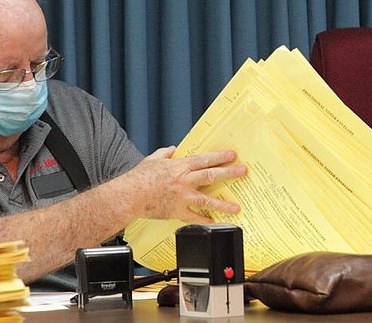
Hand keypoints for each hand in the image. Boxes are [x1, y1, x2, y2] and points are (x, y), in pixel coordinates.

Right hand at [126, 146, 246, 222]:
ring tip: (236, 207)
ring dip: (223, 204)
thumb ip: (165, 154)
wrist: (129, 196)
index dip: (220, 156)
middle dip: (229, 173)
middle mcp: (184, 181)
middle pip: (211, 176)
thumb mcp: (153, 160)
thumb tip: (172, 149)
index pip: (204, 160)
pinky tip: (214, 222)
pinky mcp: (177, 211)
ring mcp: (182, 197)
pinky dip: (205, 220)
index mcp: (180, 167)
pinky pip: (194, 217)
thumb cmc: (138, 178)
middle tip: (242, 172)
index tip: (233, 155)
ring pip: (207, 200)